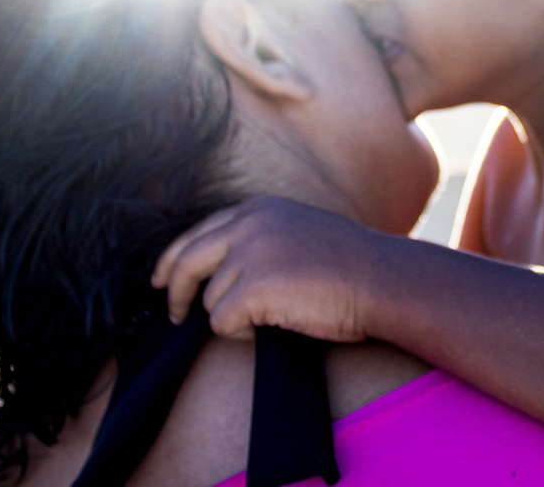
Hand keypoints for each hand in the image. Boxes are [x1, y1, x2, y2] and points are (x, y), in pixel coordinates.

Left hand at [150, 196, 382, 342]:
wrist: (382, 280)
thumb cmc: (350, 266)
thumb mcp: (298, 231)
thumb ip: (259, 237)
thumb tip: (217, 270)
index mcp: (257, 208)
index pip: (197, 232)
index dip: (173, 259)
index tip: (162, 280)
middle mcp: (247, 224)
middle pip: (184, 262)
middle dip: (173, 292)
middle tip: (174, 315)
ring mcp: (248, 254)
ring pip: (209, 300)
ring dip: (234, 316)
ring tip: (277, 314)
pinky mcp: (251, 288)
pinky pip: (221, 324)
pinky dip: (242, 335)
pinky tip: (276, 325)